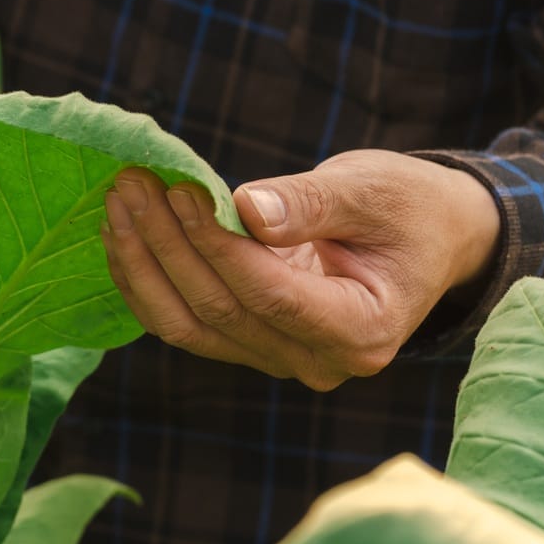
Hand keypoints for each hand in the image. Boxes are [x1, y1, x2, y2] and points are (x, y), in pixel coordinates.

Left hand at [100, 151, 500, 390]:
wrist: (425, 237)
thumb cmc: (408, 207)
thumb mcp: (373, 191)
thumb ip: (312, 202)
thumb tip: (247, 207)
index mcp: (363, 330)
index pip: (272, 295)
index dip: (217, 245)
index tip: (179, 190)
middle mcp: (321, 361)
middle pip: (222, 311)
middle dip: (168, 244)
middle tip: (131, 182)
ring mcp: (283, 359)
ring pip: (191, 327)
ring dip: (144, 265)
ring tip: (118, 203)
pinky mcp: (252, 346)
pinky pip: (186, 324)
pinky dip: (147, 282)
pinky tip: (121, 235)